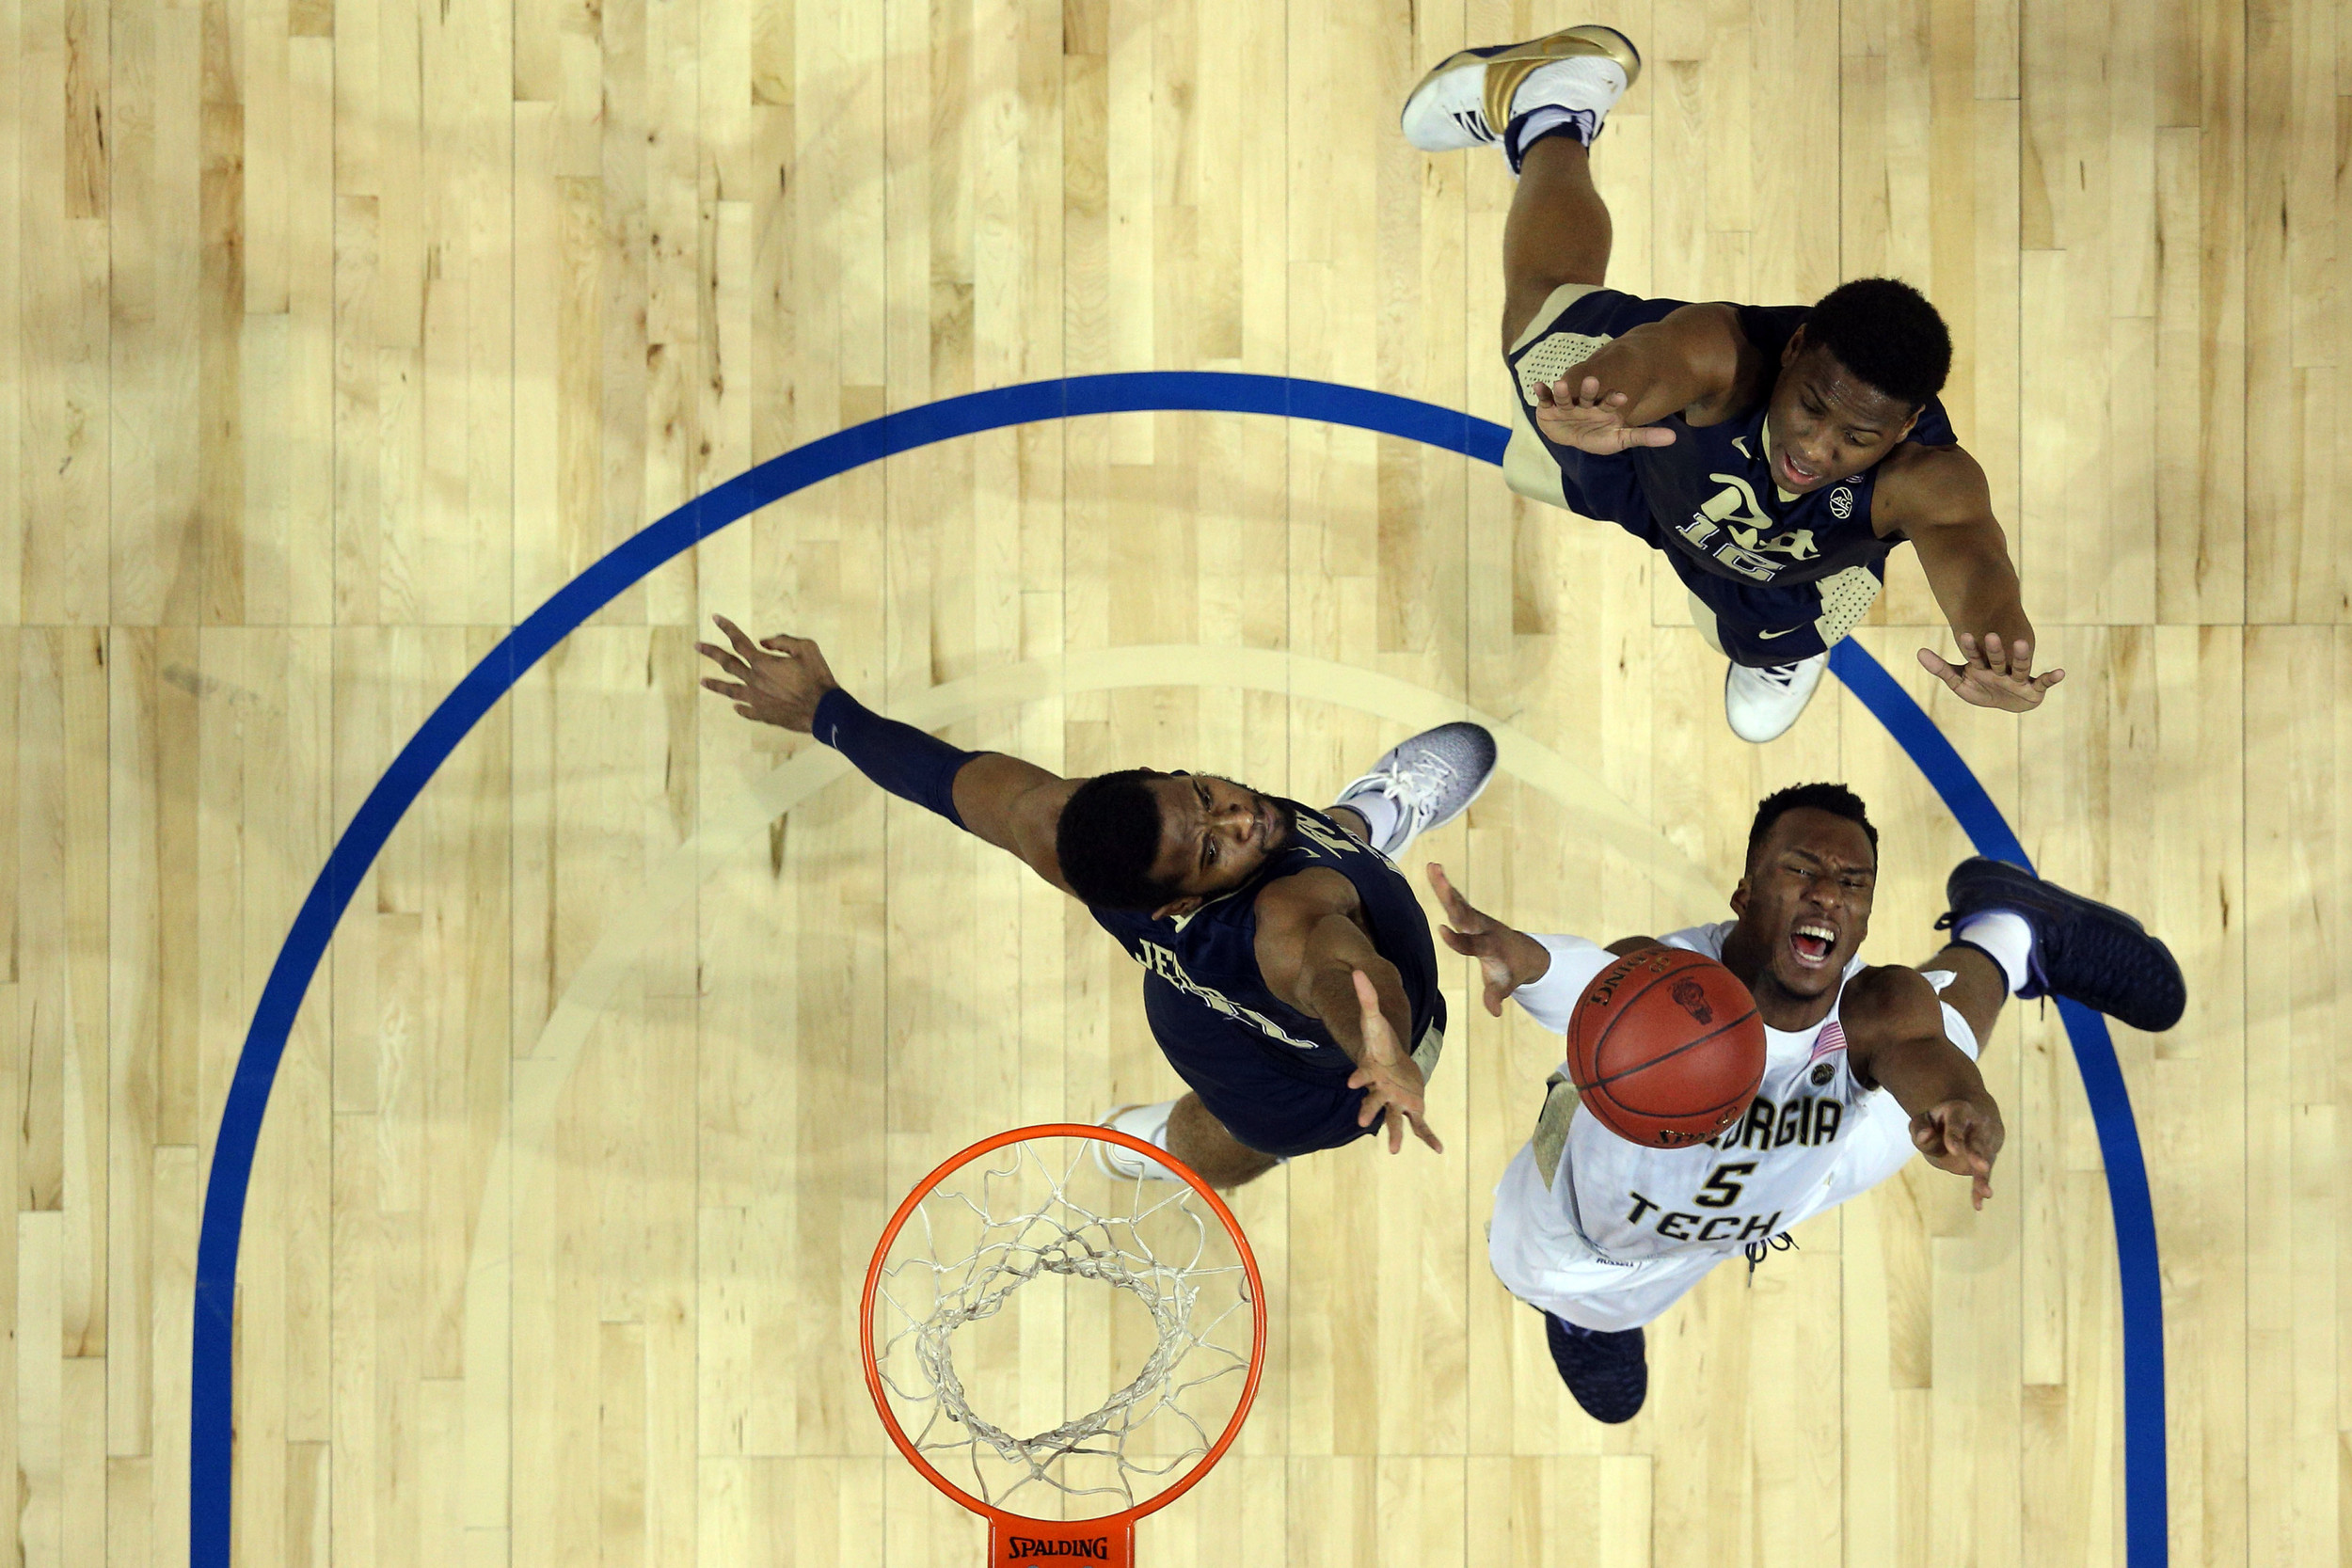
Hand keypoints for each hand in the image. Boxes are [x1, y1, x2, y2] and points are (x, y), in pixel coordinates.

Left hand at [696, 615, 840, 731]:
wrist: (823, 710)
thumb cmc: (817, 676)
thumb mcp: (806, 648)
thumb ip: (782, 641)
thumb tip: (763, 641)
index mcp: (763, 663)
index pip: (739, 641)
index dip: (727, 628)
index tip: (715, 617)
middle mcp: (754, 681)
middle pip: (728, 664)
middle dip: (711, 652)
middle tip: (697, 645)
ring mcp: (756, 700)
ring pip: (730, 690)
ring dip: (715, 685)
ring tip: (702, 681)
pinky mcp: (763, 715)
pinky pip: (746, 710)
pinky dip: (740, 708)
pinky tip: (736, 707)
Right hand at [1344, 970, 1442, 1155]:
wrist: (1389, 1063)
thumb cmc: (1379, 1044)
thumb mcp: (1375, 1020)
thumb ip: (1366, 997)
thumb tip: (1357, 971)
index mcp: (1372, 1070)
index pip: (1363, 1073)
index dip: (1359, 1076)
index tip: (1352, 1083)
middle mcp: (1381, 1089)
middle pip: (1373, 1101)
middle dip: (1369, 1110)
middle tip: (1363, 1121)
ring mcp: (1396, 1101)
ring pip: (1393, 1119)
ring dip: (1396, 1134)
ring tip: (1395, 1151)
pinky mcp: (1411, 1107)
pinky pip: (1419, 1125)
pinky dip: (1428, 1136)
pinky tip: (1438, 1149)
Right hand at [1425, 862, 1551, 1015]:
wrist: (1526, 953)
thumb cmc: (1512, 971)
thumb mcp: (1506, 985)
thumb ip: (1496, 995)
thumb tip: (1494, 1012)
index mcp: (1490, 947)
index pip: (1471, 944)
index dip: (1458, 940)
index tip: (1442, 930)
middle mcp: (1483, 928)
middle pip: (1464, 914)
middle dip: (1451, 899)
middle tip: (1439, 880)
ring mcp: (1477, 919)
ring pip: (1459, 902)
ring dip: (1444, 885)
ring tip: (1432, 866)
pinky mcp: (1472, 915)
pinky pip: (1457, 900)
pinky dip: (1445, 886)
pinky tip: (1434, 869)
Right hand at [1530, 373, 1678, 454]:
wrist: (1571, 435)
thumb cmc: (1598, 437)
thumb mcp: (1620, 439)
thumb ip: (1644, 437)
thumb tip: (1673, 438)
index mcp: (1602, 407)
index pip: (1610, 402)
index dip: (1614, 399)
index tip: (1622, 396)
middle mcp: (1585, 402)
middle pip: (1587, 394)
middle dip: (1588, 389)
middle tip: (1592, 381)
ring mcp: (1567, 404)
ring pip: (1566, 396)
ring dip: (1563, 390)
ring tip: (1561, 385)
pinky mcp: (1549, 407)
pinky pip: (1545, 399)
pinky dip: (1541, 392)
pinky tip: (1537, 386)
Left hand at [1909, 1097, 2003, 1208]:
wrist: (1971, 1116)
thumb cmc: (1941, 1120)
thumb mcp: (1926, 1119)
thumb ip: (1920, 1127)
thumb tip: (1925, 1136)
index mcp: (1960, 1111)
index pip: (1957, 1124)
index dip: (1955, 1136)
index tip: (1953, 1150)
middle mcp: (1978, 1126)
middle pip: (1978, 1142)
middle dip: (1978, 1154)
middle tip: (1982, 1166)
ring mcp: (1986, 1143)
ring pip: (1985, 1161)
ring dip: (1983, 1177)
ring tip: (1985, 1193)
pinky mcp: (1988, 1159)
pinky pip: (1984, 1175)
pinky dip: (1979, 1189)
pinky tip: (1977, 1205)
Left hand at [1916, 632, 2063, 712]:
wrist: (2004, 702)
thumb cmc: (1981, 689)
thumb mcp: (1959, 682)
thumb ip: (1941, 668)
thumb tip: (1919, 651)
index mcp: (1983, 667)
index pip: (1975, 656)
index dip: (1971, 647)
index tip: (1965, 635)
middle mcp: (2001, 670)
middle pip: (1997, 659)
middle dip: (1995, 650)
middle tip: (1992, 635)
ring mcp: (2018, 679)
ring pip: (2020, 667)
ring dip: (2022, 657)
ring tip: (2023, 643)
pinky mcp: (2033, 689)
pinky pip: (2043, 683)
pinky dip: (2052, 678)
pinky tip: (2061, 673)